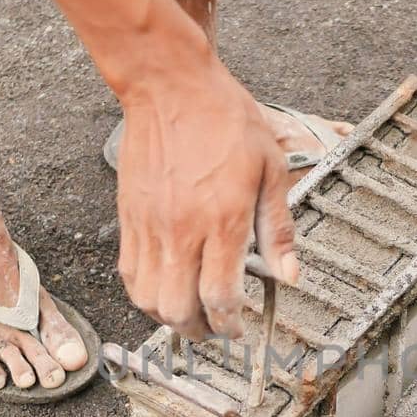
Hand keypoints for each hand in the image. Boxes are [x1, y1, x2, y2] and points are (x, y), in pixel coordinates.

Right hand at [114, 57, 298, 341]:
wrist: (170, 86)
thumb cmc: (224, 119)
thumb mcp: (270, 170)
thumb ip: (278, 228)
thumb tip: (289, 276)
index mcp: (222, 220)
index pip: (219, 296)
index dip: (230, 324)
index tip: (239, 328)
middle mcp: (181, 230)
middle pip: (178, 309)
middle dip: (200, 331)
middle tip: (216, 328)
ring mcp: (149, 225)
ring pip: (147, 298)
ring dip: (168, 317)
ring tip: (189, 314)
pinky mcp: (128, 216)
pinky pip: (128, 272)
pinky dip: (144, 293)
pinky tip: (163, 288)